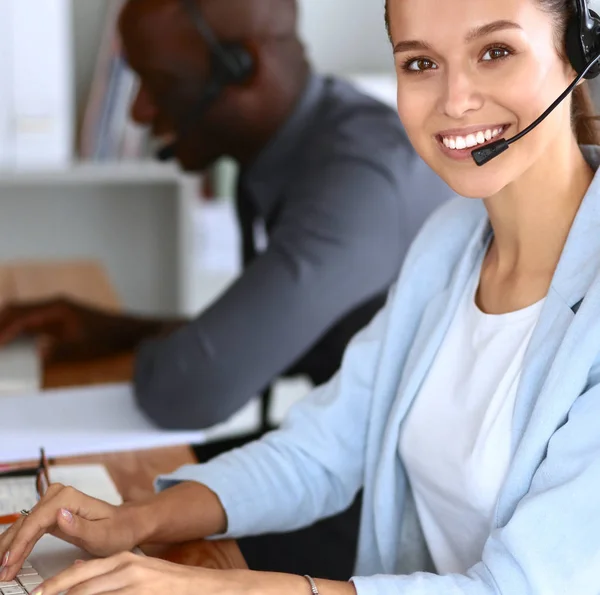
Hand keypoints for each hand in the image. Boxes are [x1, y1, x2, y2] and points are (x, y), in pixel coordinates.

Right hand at [0, 298, 142, 362]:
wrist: (126, 331)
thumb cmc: (106, 339)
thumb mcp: (83, 348)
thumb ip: (60, 349)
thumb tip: (38, 351)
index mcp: (56, 308)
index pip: (21, 316)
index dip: (4, 329)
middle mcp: (53, 304)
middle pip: (17, 309)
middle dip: (0, 323)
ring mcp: (56, 308)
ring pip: (22, 311)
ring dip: (7, 323)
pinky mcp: (59, 315)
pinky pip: (31, 317)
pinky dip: (18, 325)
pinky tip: (11, 337)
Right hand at [0, 484, 140, 580]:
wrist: (125, 525)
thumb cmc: (117, 529)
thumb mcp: (102, 534)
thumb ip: (79, 526)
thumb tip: (59, 515)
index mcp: (69, 498)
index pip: (36, 521)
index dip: (20, 544)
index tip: (10, 563)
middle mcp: (59, 496)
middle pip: (25, 523)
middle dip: (10, 549)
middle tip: (1, 572)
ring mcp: (54, 503)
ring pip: (23, 526)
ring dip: (10, 548)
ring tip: (1, 569)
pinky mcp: (52, 513)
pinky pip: (29, 529)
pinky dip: (19, 545)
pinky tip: (11, 559)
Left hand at [28, 553, 217, 594]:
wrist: (199, 587)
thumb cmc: (166, 582)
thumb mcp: (136, 567)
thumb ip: (107, 569)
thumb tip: (76, 569)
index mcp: (122, 560)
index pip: (79, 572)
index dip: (54, 585)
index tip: (38, 594)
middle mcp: (126, 571)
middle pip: (81, 588)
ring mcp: (134, 587)